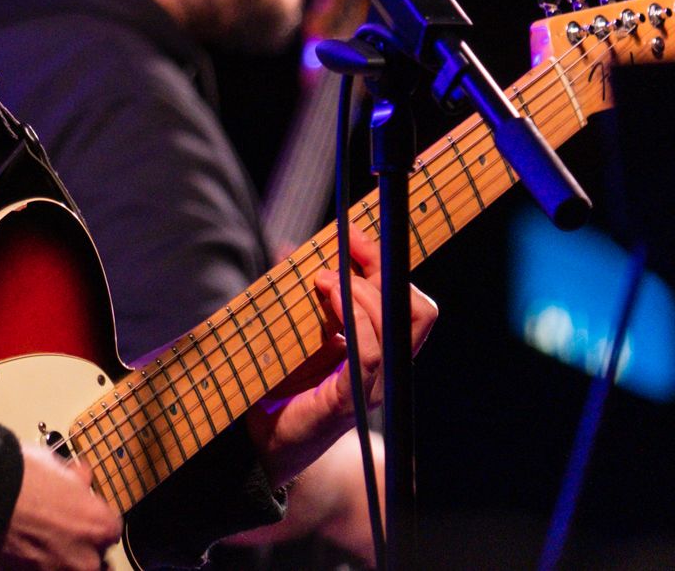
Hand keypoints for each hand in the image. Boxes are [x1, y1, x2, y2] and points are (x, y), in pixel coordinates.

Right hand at [0, 444, 123, 570]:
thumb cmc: (18, 475)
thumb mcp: (54, 464)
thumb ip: (74, 480)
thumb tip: (79, 478)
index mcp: (100, 526)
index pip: (109, 530)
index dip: (89, 519)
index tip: (78, 512)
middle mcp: (85, 558)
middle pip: (90, 558)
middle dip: (75, 545)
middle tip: (53, 529)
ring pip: (61, 567)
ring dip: (52, 557)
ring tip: (31, 540)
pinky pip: (33, 570)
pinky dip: (28, 564)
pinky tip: (15, 548)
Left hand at [245, 229, 435, 487]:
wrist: (257, 441)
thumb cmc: (275, 385)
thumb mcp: (292, 329)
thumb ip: (301, 296)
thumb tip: (291, 248)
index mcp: (376, 349)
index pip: (406, 303)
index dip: (387, 264)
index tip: (357, 233)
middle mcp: (382, 369)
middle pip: (417, 312)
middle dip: (385, 270)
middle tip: (346, 250)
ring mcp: (370, 387)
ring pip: (400, 329)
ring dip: (365, 292)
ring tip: (327, 278)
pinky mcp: (349, 402)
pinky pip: (370, 355)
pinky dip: (355, 319)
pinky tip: (329, 296)